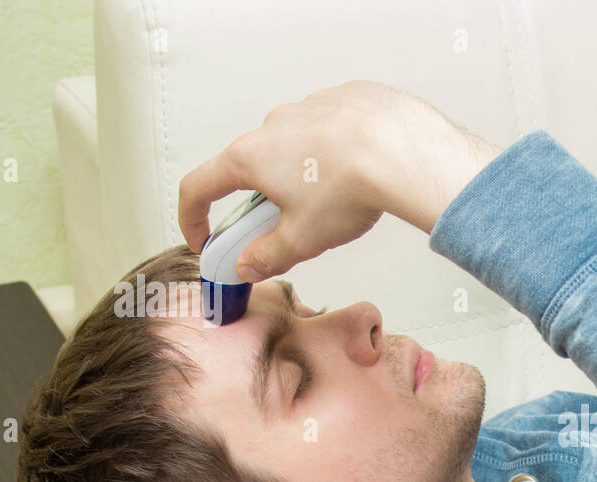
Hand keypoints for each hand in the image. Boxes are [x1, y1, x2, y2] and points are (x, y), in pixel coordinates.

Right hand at [177, 80, 502, 280]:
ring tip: (334, 202)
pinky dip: (333, 154)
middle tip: (285, 230)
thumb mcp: (302, 240)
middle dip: (261, 201)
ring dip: (300, 176)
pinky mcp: (343, 100)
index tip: (204, 239)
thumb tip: (249, 265)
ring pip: (293, 148)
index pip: (200, 187)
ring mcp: (308, 108)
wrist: (402, 150)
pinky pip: (329, 131)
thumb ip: (268, 256)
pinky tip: (357, 174)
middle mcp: (273, 124)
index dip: (194, 218)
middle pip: (251, 168)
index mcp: (250, 157)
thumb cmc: (350, 188)